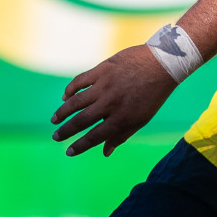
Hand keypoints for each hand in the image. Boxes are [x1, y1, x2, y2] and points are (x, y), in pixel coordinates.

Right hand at [50, 44, 174, 156]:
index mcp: (122, 118)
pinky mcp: (101, 70)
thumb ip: (121, 135)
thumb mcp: (142, 119)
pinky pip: (79, 81)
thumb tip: (105, 152)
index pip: (94, 137)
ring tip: (55, 120)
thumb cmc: (153, 95)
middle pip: (81, 120)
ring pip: (75, 102)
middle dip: (66, 131)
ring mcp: (104, 85)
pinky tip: (65, 98)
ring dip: (62, 112)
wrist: (162, 64)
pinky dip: (70, 90)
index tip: (68, 152)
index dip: (80, 146)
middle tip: (56, 137)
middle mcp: (110, 103)